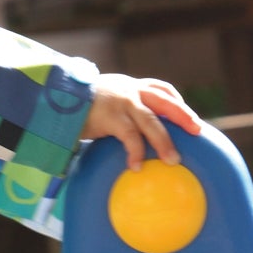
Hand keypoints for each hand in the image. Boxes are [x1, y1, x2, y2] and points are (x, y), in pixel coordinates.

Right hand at [81, 73, 203, 166]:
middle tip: (198, 130)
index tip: (187, 116)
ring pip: (151, 121)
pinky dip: (135, 152)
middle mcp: (130, 90)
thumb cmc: (79, 105)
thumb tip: (133, 132)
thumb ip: (121, 111)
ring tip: (173, 160)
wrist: (54, 96)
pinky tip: (136, 166)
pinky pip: (129, 136)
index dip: (177, 101)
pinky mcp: (110, 116)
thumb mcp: (105, 101)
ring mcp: (121, 102)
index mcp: (130, 86)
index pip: (161, 88)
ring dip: (164, 142)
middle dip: (183, 115)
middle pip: (165, 101)